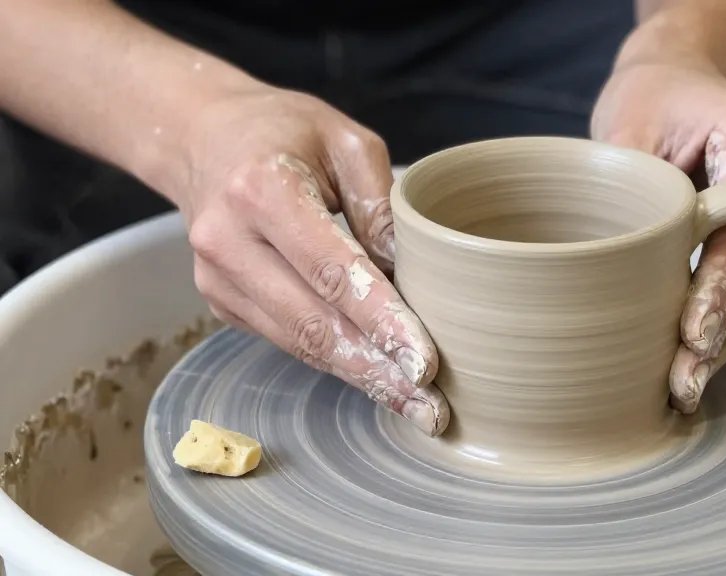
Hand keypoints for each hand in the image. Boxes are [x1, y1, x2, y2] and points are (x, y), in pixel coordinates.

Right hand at [169, 86, 448, 435]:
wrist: (203, 137)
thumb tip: (416, 274)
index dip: (381, 321)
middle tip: (431, 407)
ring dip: (359, 377)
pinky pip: (286, 339)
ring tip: (414, 404)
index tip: (425, 362)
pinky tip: (375, 376)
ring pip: (298, 342)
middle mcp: (228, 239)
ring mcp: (217, 277)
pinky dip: (333, 360)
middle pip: (313, 322)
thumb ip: (383, 204)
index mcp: (263, 190)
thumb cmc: (285, 132)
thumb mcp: (347, 142)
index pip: (332, 271)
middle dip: (377, 370)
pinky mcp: (220, 300)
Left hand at [591, 58, 725, 413]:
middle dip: (725, 319)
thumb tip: (623, 268)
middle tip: (687, 374)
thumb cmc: (649, 98)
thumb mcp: (624, 129)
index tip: (692, 330)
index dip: (722, 280)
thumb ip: (634, 191)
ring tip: (688, 379)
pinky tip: (699, 355)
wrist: (677, 79)